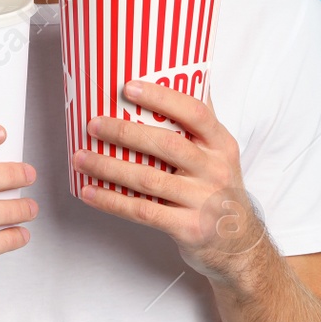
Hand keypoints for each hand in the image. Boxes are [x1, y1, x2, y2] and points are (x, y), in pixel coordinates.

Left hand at [74, 80, 265, 282]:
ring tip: (80, 158)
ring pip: (149, 179)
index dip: (161, 98)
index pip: (194, 112)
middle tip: (93, 124)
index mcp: (221, 144)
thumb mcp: (220, 154)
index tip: (128, 87)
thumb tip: (178, 76)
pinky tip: (90, 192)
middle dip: (125, 132)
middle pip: (167, 145)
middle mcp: (215, 170)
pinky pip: (143, 211)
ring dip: (109, 167)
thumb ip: (198, 123)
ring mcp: (203, 201)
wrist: (240, 245)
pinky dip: (112, 201)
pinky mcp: (188, 228)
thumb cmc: (220, 190)